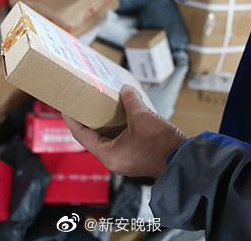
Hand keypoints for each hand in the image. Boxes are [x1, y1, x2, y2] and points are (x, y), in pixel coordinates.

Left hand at [63, 86, 186, 178]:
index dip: (72, 119)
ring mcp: (125, 160)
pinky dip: (117, 127)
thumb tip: (125, 90)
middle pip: (92, 137)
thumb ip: (130, 101)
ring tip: (100, 104)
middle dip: (88, 119)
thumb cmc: (162, 144)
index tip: (65, 106)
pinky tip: (121, 113)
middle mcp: (113, 160)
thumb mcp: (143, 117)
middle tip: (82, 101)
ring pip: (107, 138)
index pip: (82, 135)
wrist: (185, 161)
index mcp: (108, 154)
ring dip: (103, 122)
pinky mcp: (135, 157)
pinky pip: (119, 140)